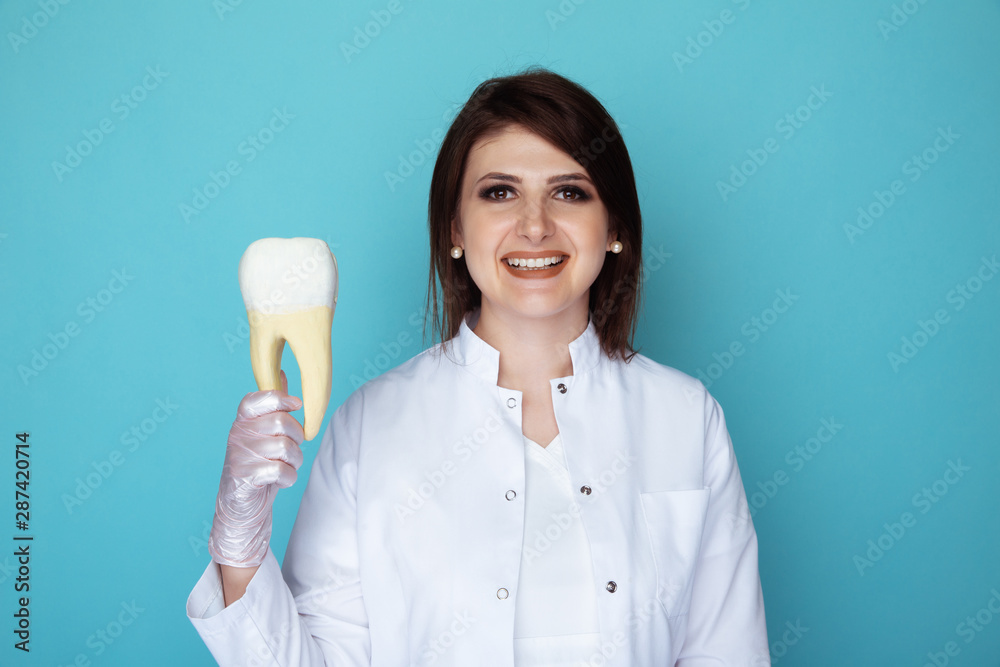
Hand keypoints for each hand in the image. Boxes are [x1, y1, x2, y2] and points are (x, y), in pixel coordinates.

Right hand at [208, 370, 304, 567]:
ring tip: (288, 465)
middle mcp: (237, 433)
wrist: (242, 507)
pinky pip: (280, 470)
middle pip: (280, 422)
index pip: (259, 397)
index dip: (282, 399)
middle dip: (297, 437)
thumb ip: (274, 406)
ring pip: (284, 447)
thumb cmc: (260, 465)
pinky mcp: (243, 477)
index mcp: (243, 419)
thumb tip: (282, 372)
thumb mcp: (266, 433)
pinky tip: (281, 480)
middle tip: (293, 449)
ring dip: (295, 460)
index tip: (296, 406)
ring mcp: (238, 455)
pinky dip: (289, 477)